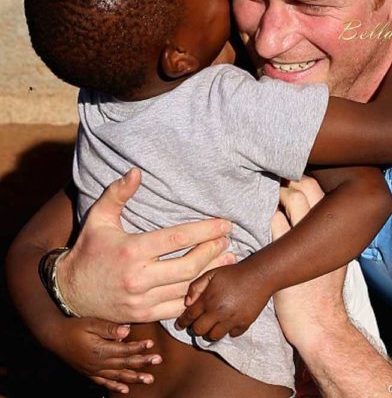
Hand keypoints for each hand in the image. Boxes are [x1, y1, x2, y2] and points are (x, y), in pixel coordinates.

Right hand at [51, 317, 160, 393]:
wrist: (55, 338)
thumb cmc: (74, 327)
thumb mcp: (91, 323)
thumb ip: (109, 328)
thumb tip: (127, 331)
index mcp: (100, 350)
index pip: (124, 350)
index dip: (139, 347)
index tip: (151, 344)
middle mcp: (99, 363)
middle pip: (125, 364)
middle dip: (143, 362)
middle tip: (158, 361)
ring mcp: (94, 370)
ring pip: (118, 376)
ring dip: (135, 377)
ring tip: (149, 379)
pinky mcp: (90, 373)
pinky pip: (105, 382)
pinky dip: (116, 386)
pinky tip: (126, 389)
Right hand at [57, 168, 235, 321]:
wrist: (68, 292)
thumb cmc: (88, 249)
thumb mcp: (99, 218)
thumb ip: (117, 193)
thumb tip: (136, 171)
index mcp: (132, 250)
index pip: (177, 238)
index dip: (205, 230)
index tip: (225, 224)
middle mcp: (139, 277)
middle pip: (189, 265)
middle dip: (213, 251)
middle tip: (228, 240)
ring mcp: (141, 300)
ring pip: (187, 288)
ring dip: (211, 273)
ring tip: (229, 259)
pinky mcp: (142, 315)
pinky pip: (177, 308)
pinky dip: (196, 296)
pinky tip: (209, 284)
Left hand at [174, 261, 270, 340]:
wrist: (259, 275)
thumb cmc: (234, 272)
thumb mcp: (212, 273)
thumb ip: (196, 286)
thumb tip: (187, 302)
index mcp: (208, 300)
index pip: (189, 316)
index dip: (182, 322)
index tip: (179, 325)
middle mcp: (218, 312)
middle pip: (199, 330)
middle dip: (196, 328)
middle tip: (197, 324)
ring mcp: (231, 320)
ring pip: (214, 336)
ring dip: (210, 332)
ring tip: (211, 326)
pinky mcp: (244, 324)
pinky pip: (231, 334)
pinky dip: (228, 330)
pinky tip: (227, 323)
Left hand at [271, 177, 347, 349]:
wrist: (319, 322)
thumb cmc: (322, 290)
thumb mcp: (333, 256)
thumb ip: (325, 234)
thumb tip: (314, 212)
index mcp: (337, 230)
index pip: (324, 190)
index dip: (305, 178)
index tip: (291, 177)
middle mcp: (324, 230)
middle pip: (308, 188)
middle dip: (290, 180)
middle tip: (277, 183)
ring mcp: (306, 240)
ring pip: (292, 200)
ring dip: (277, 193)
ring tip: (268, 197)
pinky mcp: (286, 252)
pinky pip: (274, 222)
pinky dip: (267, 215)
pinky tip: (258, 217)